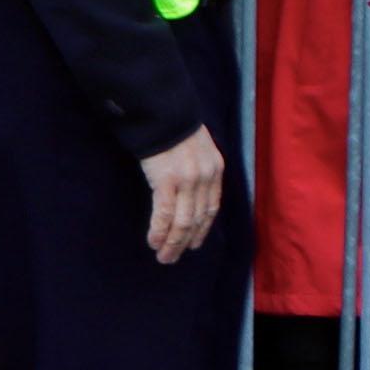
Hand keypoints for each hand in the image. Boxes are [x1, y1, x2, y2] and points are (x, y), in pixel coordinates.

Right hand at [138, 127, 228, 262]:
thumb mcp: (198, 148)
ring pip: (182, 222)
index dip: (202, 229)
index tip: (194, 244)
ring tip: (163, 257)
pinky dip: (159, 231)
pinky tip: (154, 241)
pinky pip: (164, 214)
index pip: (211, 208)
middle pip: (198, 219)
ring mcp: (187, 180)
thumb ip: (198, 170)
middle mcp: (205, 177)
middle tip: (173, 257)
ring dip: (172, 243)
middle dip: (186, 242)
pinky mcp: (167, 181)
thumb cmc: (175, 129)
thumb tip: (190, 193)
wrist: (162, 112)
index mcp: (215, 169)